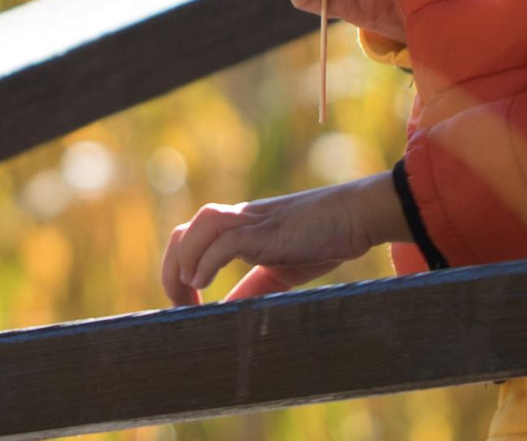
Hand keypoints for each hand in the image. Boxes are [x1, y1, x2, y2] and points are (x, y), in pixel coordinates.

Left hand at [161, 173, 406, 306]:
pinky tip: (201, 282)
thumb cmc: (321, 239)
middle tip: (178, 308)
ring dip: (183, 261)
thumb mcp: (280, 271)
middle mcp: (238, 221)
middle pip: (184, 234)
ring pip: (198, 229)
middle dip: (171, 269)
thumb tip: (230, 311)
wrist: (354, 214)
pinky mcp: (267, 230)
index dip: (177, 271)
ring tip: (186, 294)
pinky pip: (226, 240)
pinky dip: (207, 259)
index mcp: (238, 229)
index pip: (190, 240)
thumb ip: (254, 287)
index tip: (182, 308)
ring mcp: (252, 222)